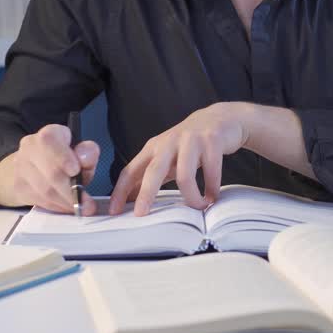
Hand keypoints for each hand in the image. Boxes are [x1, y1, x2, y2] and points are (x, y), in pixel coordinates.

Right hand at [0, 124, 100, 214]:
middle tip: (87, 203)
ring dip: (65, 202)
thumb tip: (85, 158)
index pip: (50, 140)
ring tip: (80, 207)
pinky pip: (39, 200)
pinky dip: (56, 207)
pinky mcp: (18, 187)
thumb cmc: (62, 158)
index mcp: (49, 134)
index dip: (63, 157)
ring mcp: (21, 168)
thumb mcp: (80, 152)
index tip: (75, 170)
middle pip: (50, 172)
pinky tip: (66, 207)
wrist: (31, 167)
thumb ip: (88, 152)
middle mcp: (30, 148)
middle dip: (71, 191)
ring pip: (45, 190)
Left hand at [108, 102, 250, 215]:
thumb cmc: (189, 143)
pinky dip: (212, 189)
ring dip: (192, 197)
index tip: (114, 211)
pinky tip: (212, 197)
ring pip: (185, 176)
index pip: (131, 170)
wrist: (219, 118)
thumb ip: (151, 175)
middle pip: (153, 171)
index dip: (120, 191)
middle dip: (145, 194)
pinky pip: (210, 172)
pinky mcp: (211, 141)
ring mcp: (190, 141)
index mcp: (154, 148)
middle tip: (141, 214)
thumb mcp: (166, 156)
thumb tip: (130, 199)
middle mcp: (169, 143)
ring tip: (199, 206)